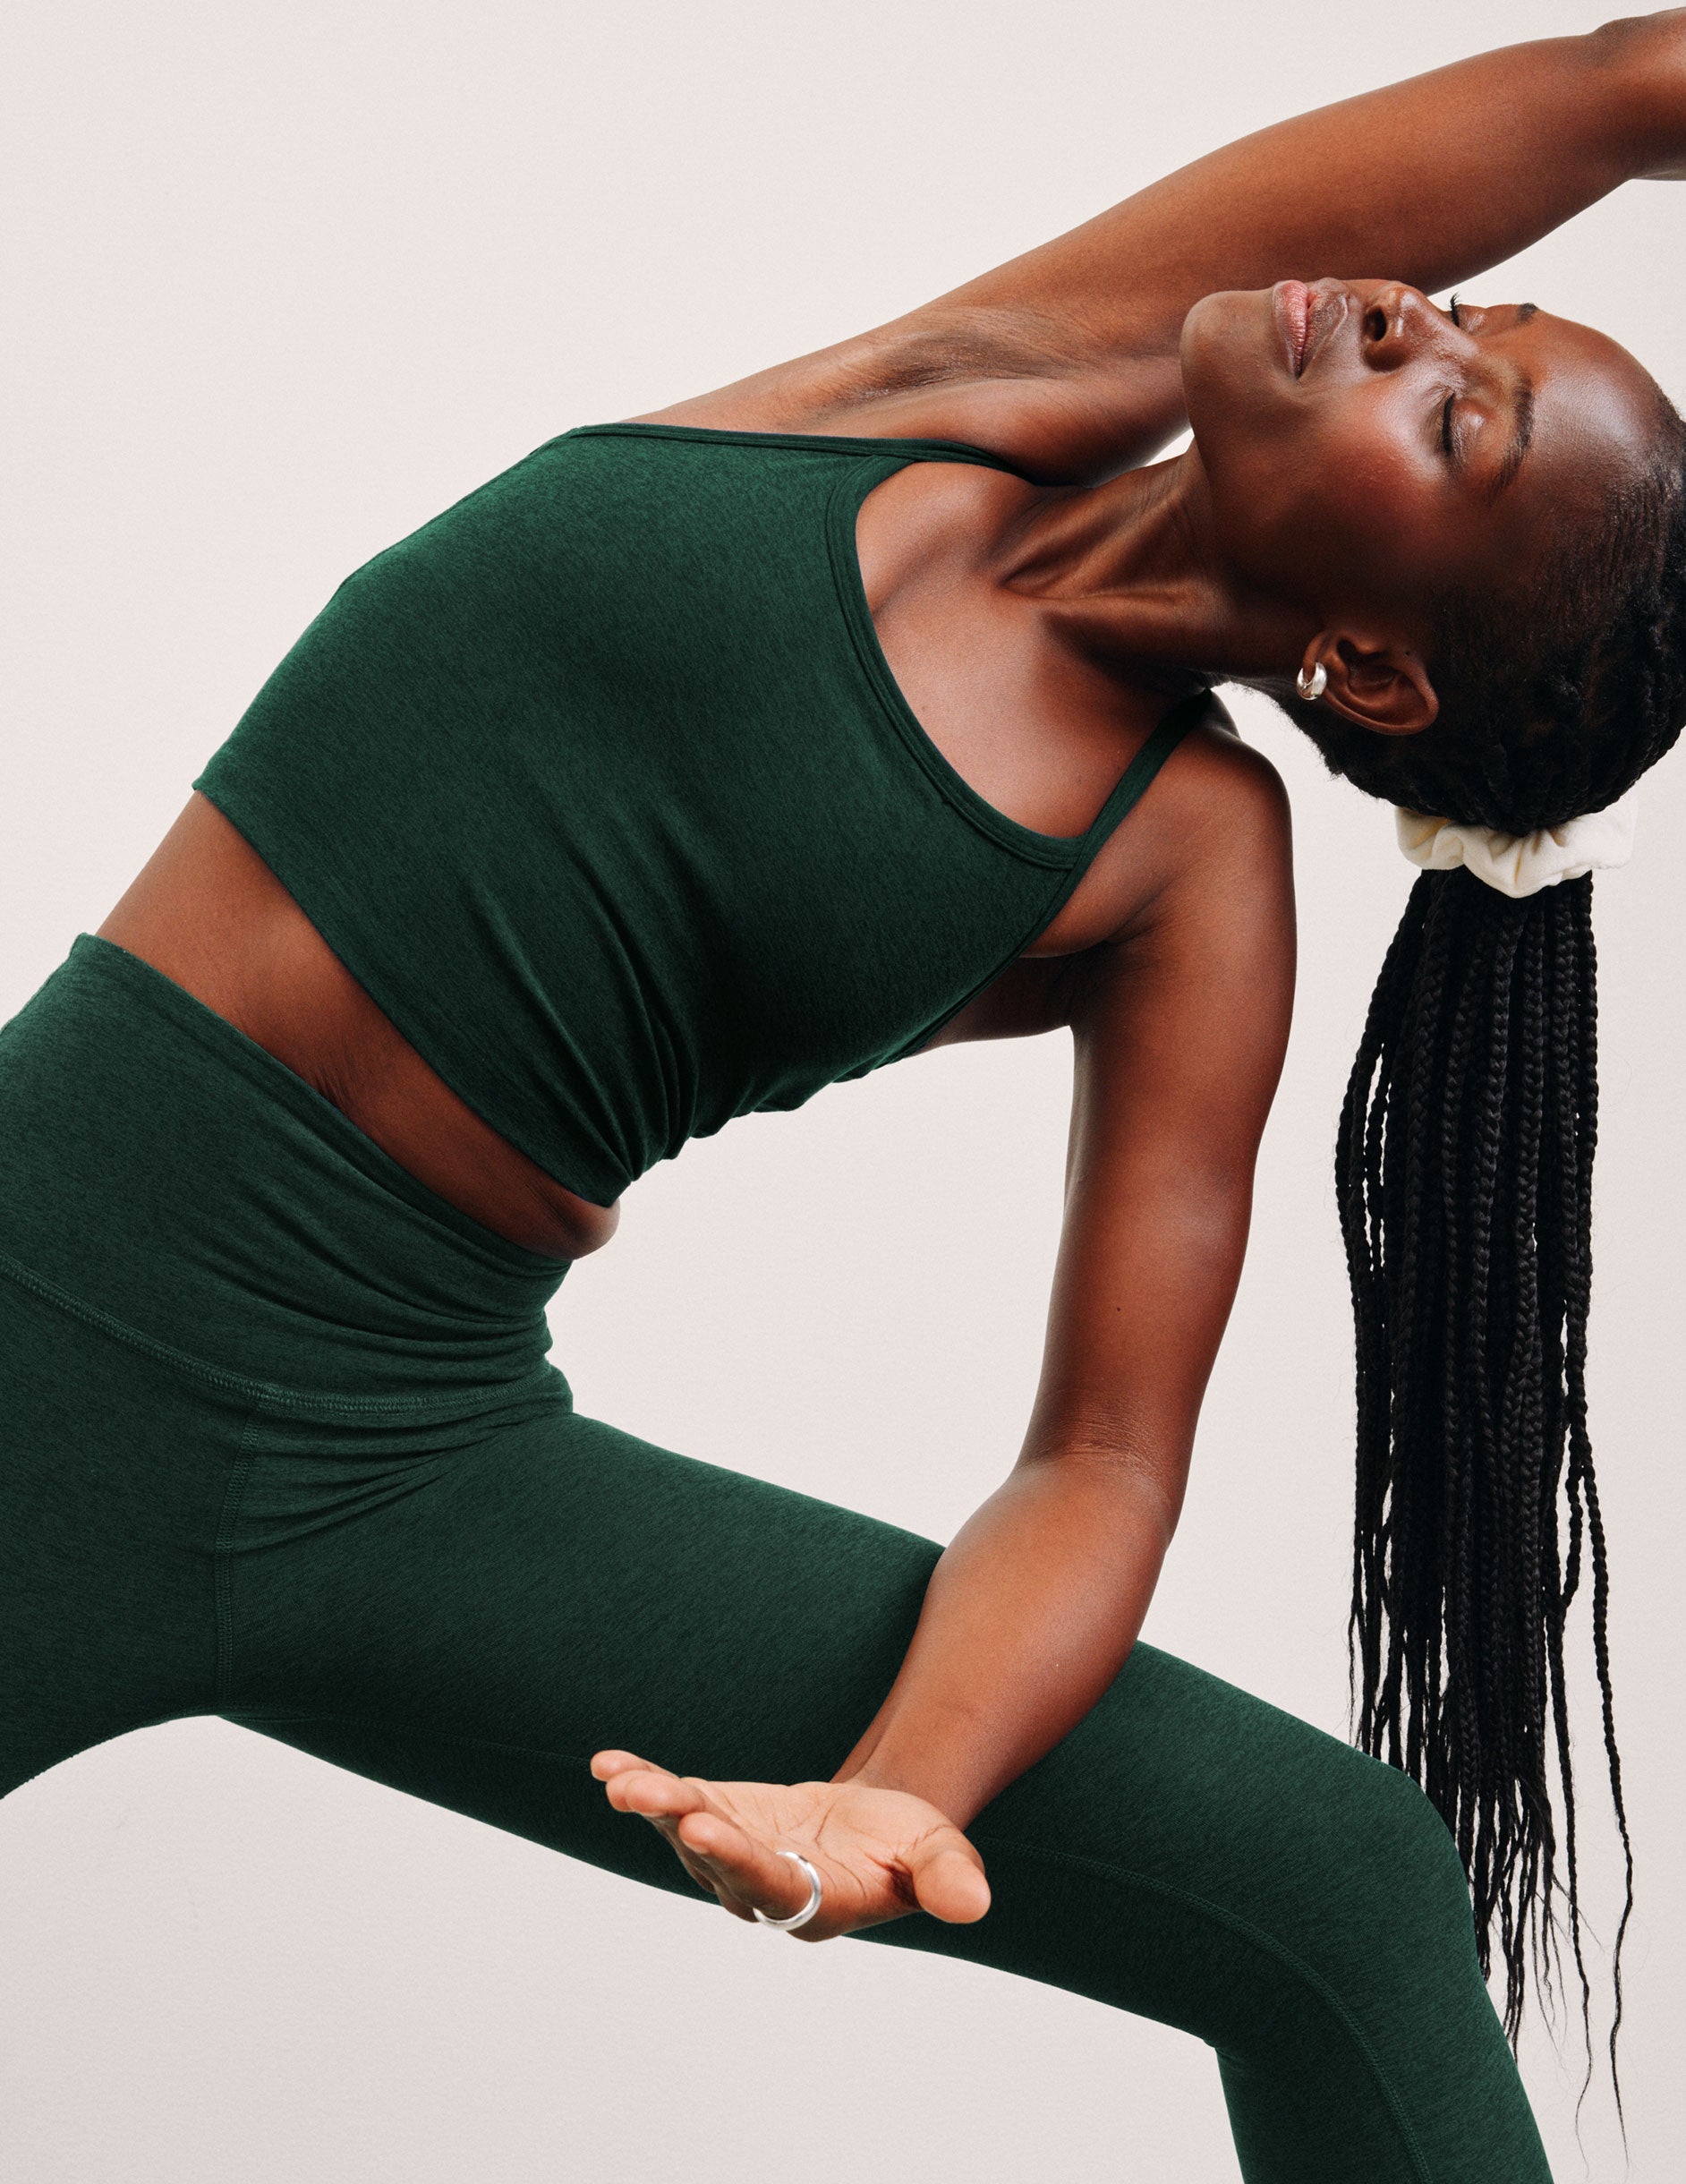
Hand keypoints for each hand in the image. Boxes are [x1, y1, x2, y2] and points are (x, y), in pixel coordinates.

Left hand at [589, 1749, 990, 1940]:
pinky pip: (673, 1804)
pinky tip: (606, 1766)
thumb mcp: (941, 1857)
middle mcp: (760, 1889)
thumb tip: (974, 1904)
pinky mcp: (715, 1819)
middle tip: (652, 1797)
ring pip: (684, 1831)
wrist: (878, 1831)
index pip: (770, 1885)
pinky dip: (642, 1784)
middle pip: (714, 1858)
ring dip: (653, 1803)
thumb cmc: (912, 1847)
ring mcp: (730, 1855)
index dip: (738, 1858)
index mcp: (814, 1902)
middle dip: (682, 1825)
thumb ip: (948, 1880)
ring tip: (619, 1780)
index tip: (708, 1827)